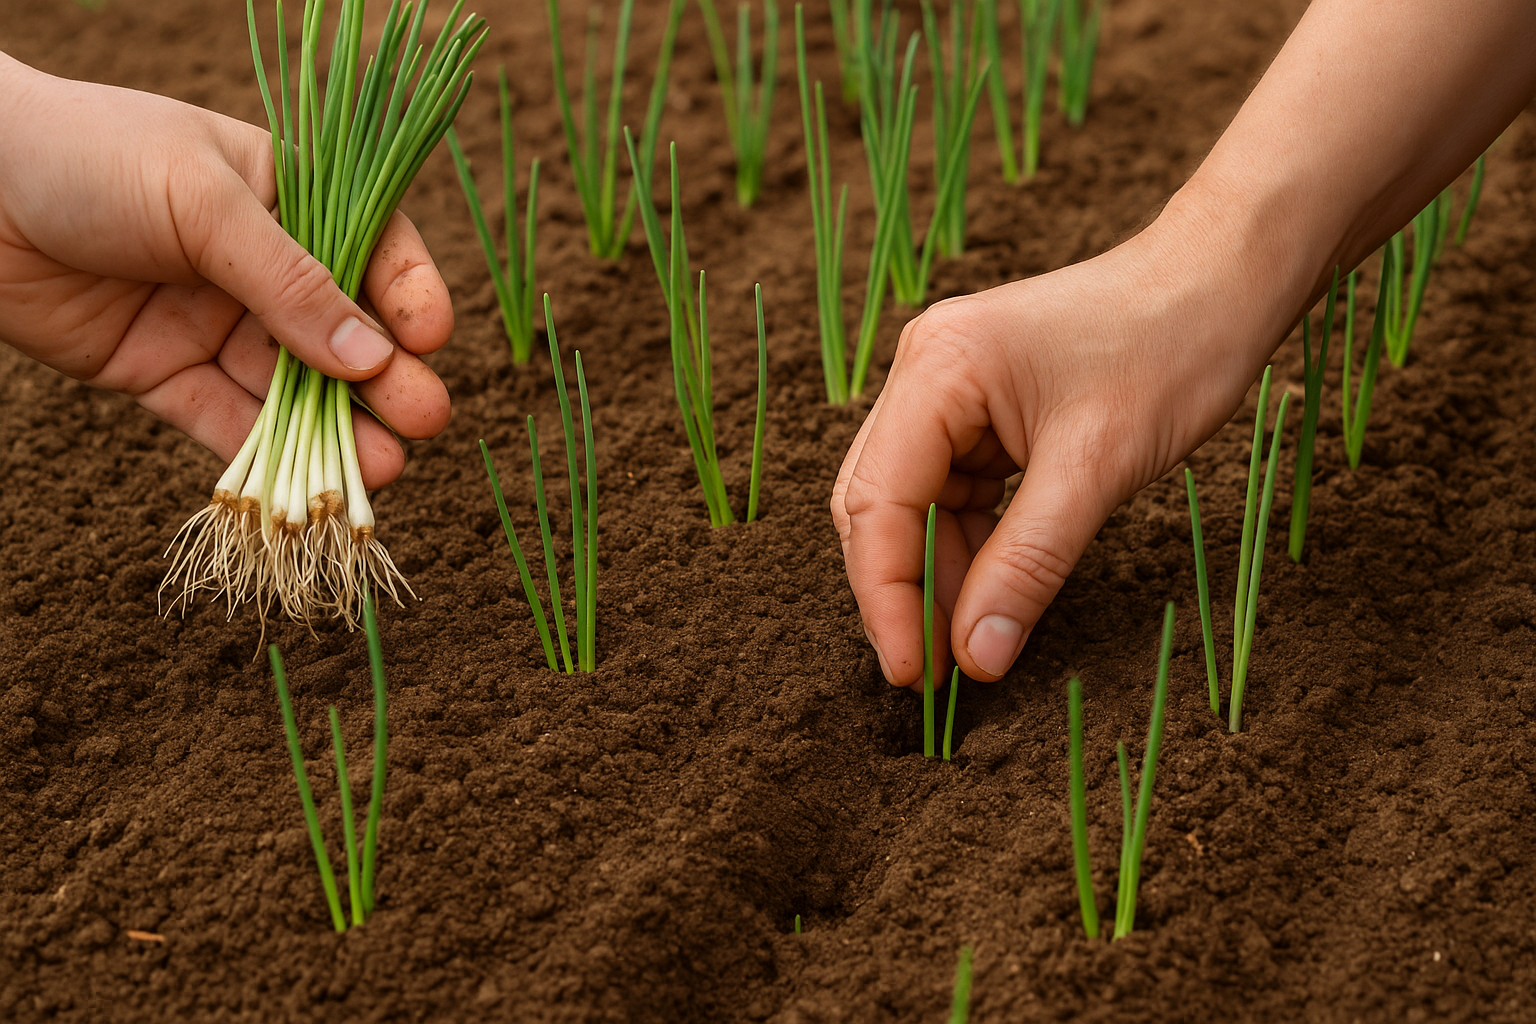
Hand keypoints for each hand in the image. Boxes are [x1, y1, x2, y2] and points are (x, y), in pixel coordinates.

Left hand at [0, 53, 453, 487]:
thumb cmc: (90, 157)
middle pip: (340, 334)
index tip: (432, 339)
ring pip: (289, 388)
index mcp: (284, 197)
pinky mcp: (162, 372)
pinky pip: (221, 419)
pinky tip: (306, 484)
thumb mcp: (204, 202)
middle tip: (426, 420)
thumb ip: (289, 282)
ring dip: (338, 431)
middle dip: (386, 381)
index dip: (406, 297)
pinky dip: (262, 455)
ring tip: (383, 469)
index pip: (371, 249)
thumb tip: (374, 358)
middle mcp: (257, 266)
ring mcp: (211, 321)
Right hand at [832, 0, 1535, 687]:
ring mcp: (950, 391)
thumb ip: (1027, 565)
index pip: (877, 502)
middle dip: (901, 591)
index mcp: (935, 370)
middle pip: (878, 505)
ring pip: (914, 507)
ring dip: (937, 576)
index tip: (914, 674)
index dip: (887, 597)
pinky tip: (991, 593)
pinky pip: (954, 495)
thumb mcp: (1096, 469)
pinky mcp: (981, 411)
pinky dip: (969, 548)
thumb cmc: (1169, 350)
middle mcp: (924, 374)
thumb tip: (978, 658)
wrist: (1224, 281)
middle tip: (935, 676)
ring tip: (968, 647)